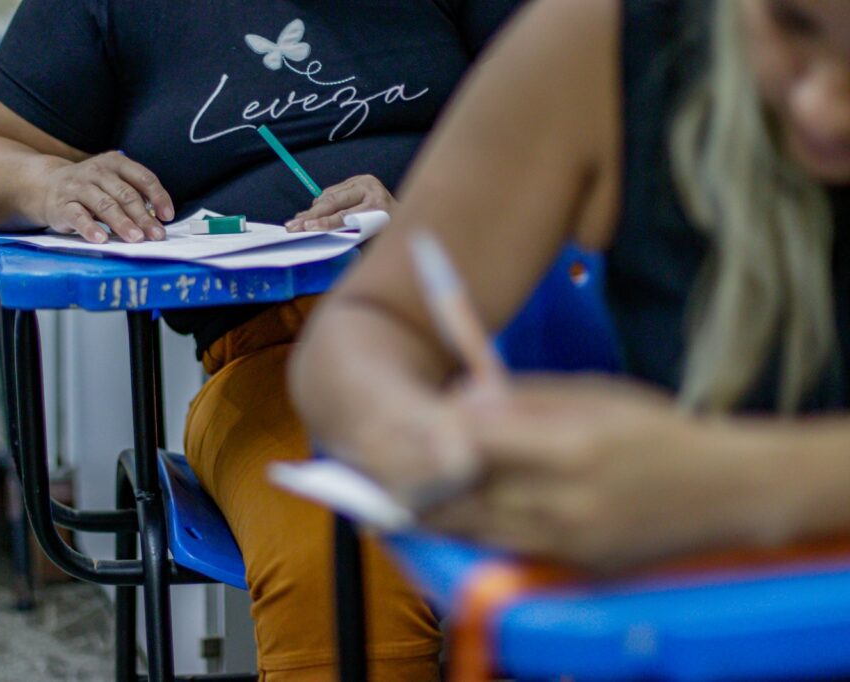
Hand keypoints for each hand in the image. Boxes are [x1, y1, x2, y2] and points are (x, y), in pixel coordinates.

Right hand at [39, 151, 173, 242]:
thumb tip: (158, 219)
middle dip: (143, 216)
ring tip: (136, 238)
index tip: (167, 216)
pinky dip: (90, 228)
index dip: (158, 196)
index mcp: (115, 163)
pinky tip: (101, 239)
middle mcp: (97, 171)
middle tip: (156, 234)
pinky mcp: (62, 205)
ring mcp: (78, 187)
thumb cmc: (90, 188)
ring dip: (122, 223)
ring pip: (104, 205)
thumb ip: (134, 195)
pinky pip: (78, 216)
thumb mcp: (113, 183)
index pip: (143, 177)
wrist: (47, 185)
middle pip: (125, 194)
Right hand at [285, 174, 395, 231]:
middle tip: (293, 226)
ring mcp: (362, 181)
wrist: (405, 214)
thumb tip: (323, 234)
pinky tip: (309, 215)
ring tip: (296, 222)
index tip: (308, 229)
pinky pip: (331, 192)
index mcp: (378, 203)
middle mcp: (370, 187)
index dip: (325, 222)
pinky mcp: (355, 180)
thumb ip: (352, 233)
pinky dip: (320, 204)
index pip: (346, 215)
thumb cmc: (390, 231)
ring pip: (329, 195)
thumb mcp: (375, 236)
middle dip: (311, 215)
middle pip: (334, 201)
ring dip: (312, 210)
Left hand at [424, 375, 783, 572]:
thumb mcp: (592, 393)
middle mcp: (566, 499)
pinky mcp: (572, 564)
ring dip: (430, 513)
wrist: (724, 492)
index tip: (407, 420)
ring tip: (393, 497)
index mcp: (572, 445)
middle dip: (417, 478)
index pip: (475, 440)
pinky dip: (469, 532)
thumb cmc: (654, 430)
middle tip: (376, 465)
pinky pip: (503, 548)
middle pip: (464, 492)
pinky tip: (445, 518)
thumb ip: (521, 397)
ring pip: (474, 528)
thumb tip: (457, 400)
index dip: (433, 431)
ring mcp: (569, 541)